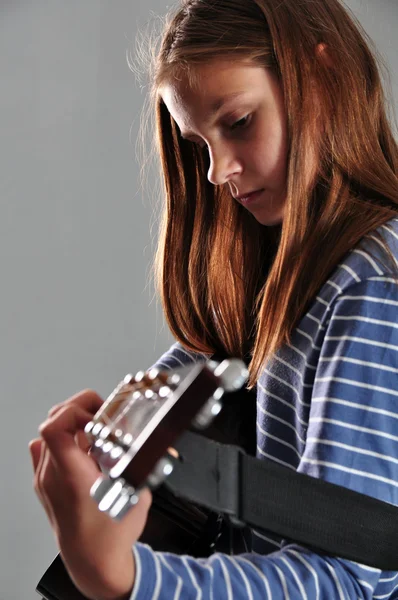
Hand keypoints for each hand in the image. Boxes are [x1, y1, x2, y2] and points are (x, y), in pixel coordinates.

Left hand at [29, 389, 151, 599]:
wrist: (93, 564)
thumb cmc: (111, 537)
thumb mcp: (137, 495)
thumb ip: (144, 464)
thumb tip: (163, 445)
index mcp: (72, 476)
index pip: (56, 426)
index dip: (77, 409)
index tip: (100, 414)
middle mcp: (52, 475)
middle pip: (53, 420)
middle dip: (80, 409)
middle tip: (103, 416)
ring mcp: (44, 479)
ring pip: (49, 432)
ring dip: (74, 423)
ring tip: (97, 431)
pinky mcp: (45, 483)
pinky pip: (45, 448)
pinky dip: (64, 439)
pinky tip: (83, 447)